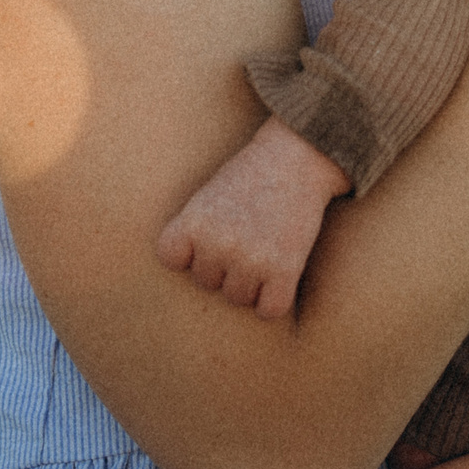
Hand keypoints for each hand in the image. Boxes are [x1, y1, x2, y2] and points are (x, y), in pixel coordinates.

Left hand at [154, 117, 351, 320]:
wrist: (297, 158)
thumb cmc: (250, 176)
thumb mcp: (206, 195)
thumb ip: (191, 232)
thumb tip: (187, 277)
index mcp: (193, 222)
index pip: (171, 260)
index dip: (190, 251)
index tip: (208, 236)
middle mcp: (218, 244)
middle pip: (206, 282)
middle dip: (224, 266)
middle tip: (245, 237)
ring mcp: (251, 260)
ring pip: (238, 299)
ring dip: (250, 284)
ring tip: (263, 250)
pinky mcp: (284, 270)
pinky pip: (268, 310)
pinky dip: (274, 301)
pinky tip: (279, 278)